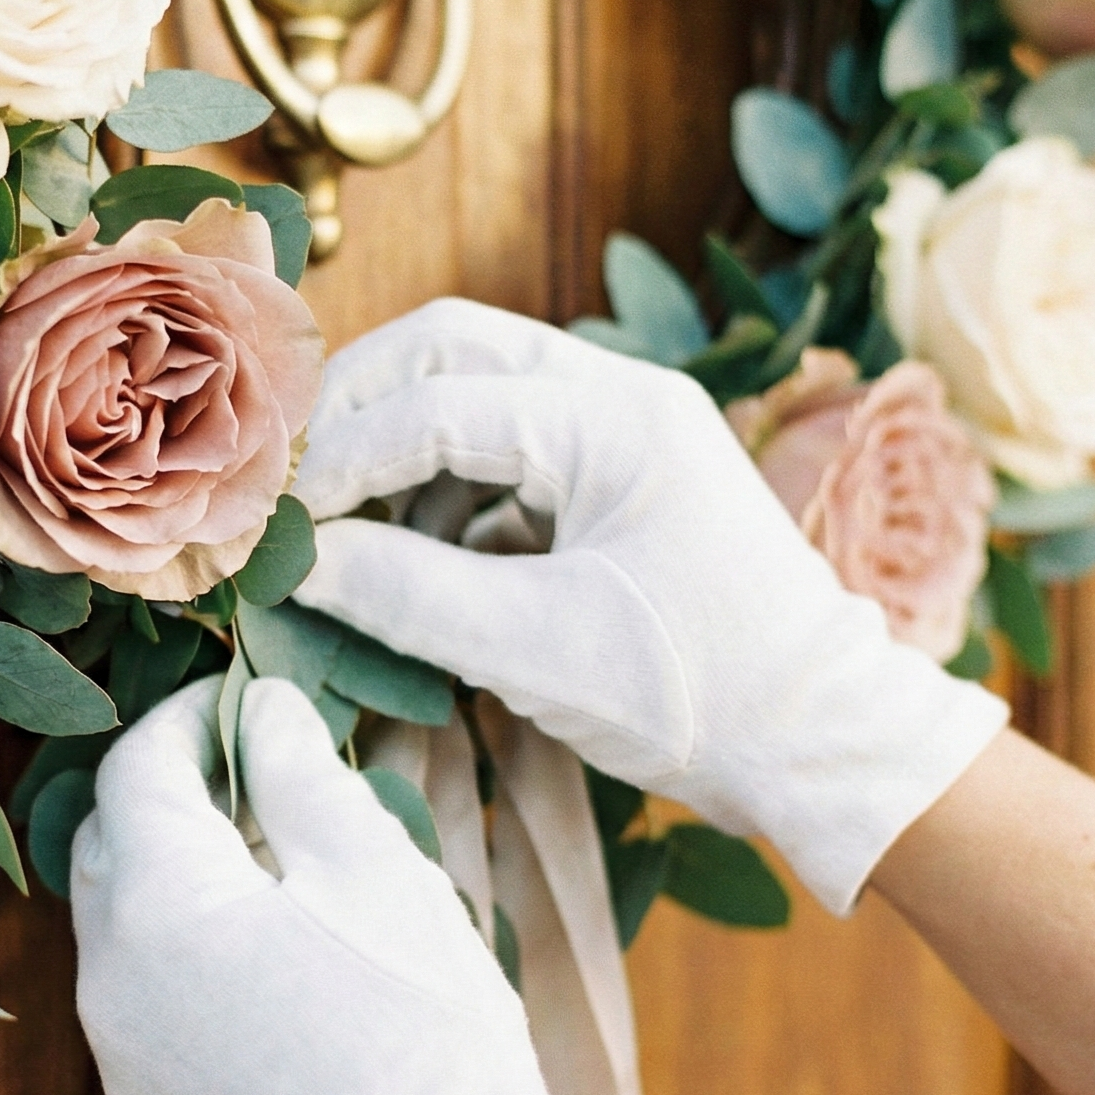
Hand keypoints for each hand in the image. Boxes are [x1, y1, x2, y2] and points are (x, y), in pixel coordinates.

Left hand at [70, 674, 653, 1094]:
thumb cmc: (418, 1035)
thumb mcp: (374, 869)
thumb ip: (299, 772)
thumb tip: (260, 710)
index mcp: (155, 903)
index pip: (133, 768)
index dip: (187, 718)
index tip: (246, 701)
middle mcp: (109, 979)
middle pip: (107, 845)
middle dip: (167, 791)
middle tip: (255, 771)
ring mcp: (122, 1056)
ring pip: (120, 927)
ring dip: (174, 874)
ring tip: (274, 862)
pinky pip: (141, 1000)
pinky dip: (181, 951)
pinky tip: (268, 955)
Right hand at [293, 298, 1007, 911]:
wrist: (821, 746)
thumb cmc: (698, 697)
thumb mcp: (536, 650)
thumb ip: (405, 595)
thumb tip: (296, 560)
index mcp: (618, 418)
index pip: (437, 401)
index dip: (340, 458)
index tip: (273, 519)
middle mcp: (623, 397)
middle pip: (450, 348)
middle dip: (356, 406)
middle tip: (287, 478)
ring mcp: (625, 433)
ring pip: (474, 391)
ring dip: (396, 447)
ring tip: (339, 529)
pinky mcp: (618, 482)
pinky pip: (505, 450)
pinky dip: (441, 491)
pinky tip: (404, 557)